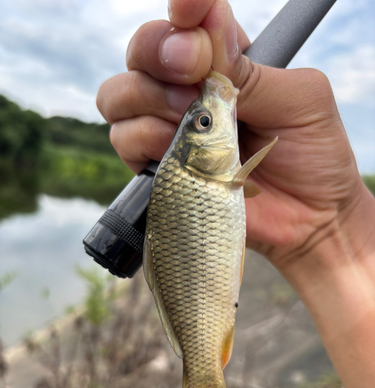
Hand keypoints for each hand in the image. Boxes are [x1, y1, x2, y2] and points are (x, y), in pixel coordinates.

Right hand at [96, 0, 366, 272]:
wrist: (308, 218)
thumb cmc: (313, 156)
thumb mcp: (299, 101)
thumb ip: (251, 71)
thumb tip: (206, 26)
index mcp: (229, 64)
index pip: (190, 22)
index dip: (184, 11)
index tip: (188, 12)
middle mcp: (192, 91)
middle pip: (142, 51)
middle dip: (158, 56)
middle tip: (193, 82)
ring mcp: (171, 129)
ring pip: (119, 94)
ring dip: (152, 102)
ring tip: (195, 129)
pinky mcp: (161, 167)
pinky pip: (124, 140)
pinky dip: (145, 140)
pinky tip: (181, 154)